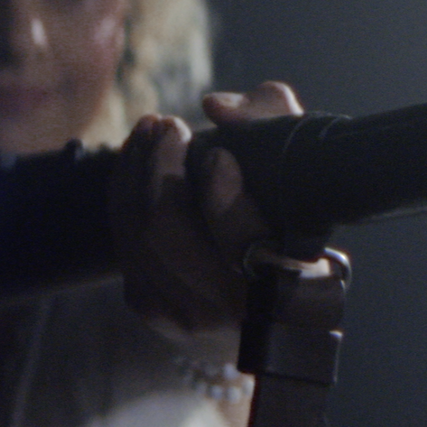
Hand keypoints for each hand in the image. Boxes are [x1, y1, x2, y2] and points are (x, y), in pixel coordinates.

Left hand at [109, 81, 305, 340]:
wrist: (264, 300)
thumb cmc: (292, 219)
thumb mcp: (303, 170)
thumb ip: (275, 121)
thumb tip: (216, 107)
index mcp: (294, 295)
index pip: (246, 250)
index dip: (225, 201)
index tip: (218, 155)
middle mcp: (236, 317)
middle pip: (170, 234)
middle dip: (161, 168)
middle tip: (170, 126)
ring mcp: (187, 319)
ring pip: (137, 234)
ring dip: (136, 169)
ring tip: (151, 128)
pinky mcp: (152, 308)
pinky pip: (123, 242)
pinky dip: (123, 190)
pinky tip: (134, 156)